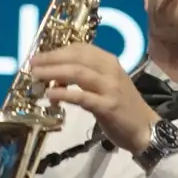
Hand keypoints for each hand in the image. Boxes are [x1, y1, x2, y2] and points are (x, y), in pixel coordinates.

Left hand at [27, 44, 158, 154]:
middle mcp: (110, 70)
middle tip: (32, 65)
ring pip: (78, 73)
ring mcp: (110, 88)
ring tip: (36, 77)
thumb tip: (55, 77)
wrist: (144, 128)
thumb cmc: (122, 106)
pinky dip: (65, 94)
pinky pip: (82, 97)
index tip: (39, 56)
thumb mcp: (105, 85)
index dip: (57, 51)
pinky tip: (51, 96)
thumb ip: (84, 79)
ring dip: (53, 73)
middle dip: (51, 60)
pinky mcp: (108, 106)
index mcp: (109, 61)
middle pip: (76, 58)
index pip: (80, 49)